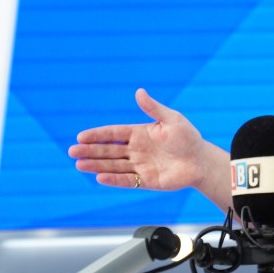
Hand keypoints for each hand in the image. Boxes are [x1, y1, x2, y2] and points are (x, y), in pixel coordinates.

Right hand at [68, 88, 210, 191]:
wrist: (201, 161)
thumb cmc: (188, 138)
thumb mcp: (172, 119)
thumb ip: (153, 109)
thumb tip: (139, 92)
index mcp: (139, 133)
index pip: (113, 133)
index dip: (97, 135)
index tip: (81, 136)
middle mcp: (136, 150)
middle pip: (108, 150)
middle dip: (90, 151)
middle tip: (72, 151)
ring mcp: (139, 166)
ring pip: (113, 166)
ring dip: (96, 166)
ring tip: (79, 164)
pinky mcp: (146, 181)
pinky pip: (127, 180)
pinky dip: (114, 179)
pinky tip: (99, 178)